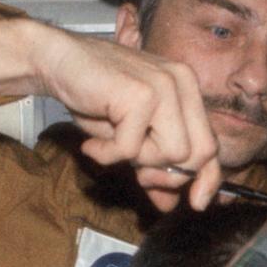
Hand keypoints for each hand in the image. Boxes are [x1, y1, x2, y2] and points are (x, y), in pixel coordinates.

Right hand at [0, 17, 221, 210]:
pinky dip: (107, 154)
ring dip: (135, 160)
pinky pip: (131, 149)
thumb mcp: (130, 137)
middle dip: (166, 174)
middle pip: (197, 153)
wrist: (57, 61)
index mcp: (186, 88)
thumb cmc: (93, 97)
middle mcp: (182, 82)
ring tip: (110, 143)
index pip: (210, 144)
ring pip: (170, 154)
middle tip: (137, 173)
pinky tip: (92, 143)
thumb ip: (152, 166)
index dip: (208, 178)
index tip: (197, 203)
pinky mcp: (140, 95)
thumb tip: (169, 204)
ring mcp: (164, 86)